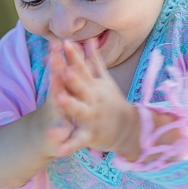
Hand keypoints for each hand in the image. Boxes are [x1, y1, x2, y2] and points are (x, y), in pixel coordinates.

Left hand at [48, 40, 140, 159]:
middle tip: (64, 68)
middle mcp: (93, 99)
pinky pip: (78, 140)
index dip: (74, 56)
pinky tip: (59, 149)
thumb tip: (89, 39)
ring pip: (80, 110)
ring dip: (70, 104)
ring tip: (59, 98)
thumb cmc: (110, 100)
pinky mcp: (90, 135)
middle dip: (73, 78)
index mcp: (93, 85)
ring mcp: (92, 116)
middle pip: (82, 86)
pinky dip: (69, 145)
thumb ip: (94, 60)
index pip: (83, 67)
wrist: (128, 129)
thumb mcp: (103, 80)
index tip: (64, 42)